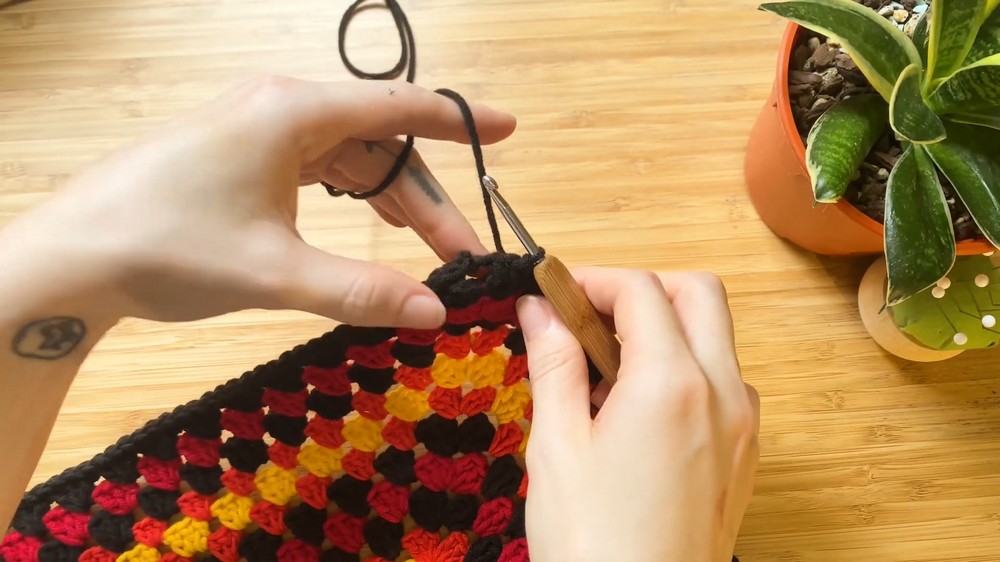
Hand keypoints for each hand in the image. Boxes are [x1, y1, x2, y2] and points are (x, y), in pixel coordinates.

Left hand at [5, 76, 514, 326]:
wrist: (74, 256)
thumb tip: (435, 312)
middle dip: (425, 200)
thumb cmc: (170, 248)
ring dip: (391, 205)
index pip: (398, 107)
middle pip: (380, 144)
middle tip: (463, 255)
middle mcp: (283, 108)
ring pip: (352, 160)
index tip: (508, 129)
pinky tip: (374, 233)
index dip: (458, 122)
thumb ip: (363, 290)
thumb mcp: (277, 273)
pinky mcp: (246, 155)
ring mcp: (261, 129)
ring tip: (429, 254)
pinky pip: (320, 168)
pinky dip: (354, 201)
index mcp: (294, 113)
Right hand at [516, 269, 759, 560]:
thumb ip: (554, 364)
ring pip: (715, 337)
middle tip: (585, 316)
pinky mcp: (744, 455)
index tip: (552, 293)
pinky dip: (683, 368)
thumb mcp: (557, 446)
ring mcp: (742, 425)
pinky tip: (634, 408)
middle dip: (641, 288)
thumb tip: (539, 308)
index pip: (640, 289)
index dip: (591, 279)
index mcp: (673, 384)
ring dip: (665, 327)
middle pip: (697, 294)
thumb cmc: (594, 544)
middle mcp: (722, 394)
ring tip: (602, 368)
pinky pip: (722, 382)